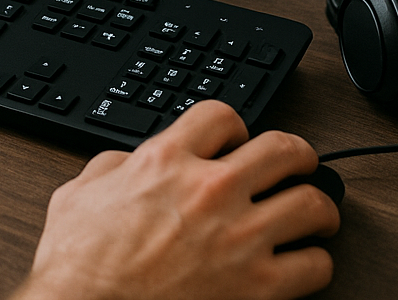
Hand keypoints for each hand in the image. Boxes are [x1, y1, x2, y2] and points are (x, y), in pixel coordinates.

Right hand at [14, 100, 338, 299]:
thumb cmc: (80, 265)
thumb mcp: (80, 193)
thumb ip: (114, 167)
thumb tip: (129, 163)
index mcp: (166, 161)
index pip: (222, 115)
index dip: (233, 124)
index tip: (237, 138)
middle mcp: (210, 191)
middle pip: (283, 148)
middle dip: (297, 153)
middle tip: (298, 162)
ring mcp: (239, 240)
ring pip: (311, 204)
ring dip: (318, 205)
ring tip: (316, 211)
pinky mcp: (257, 289)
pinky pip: (314, 267)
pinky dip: (315, 263)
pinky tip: (304, 264)